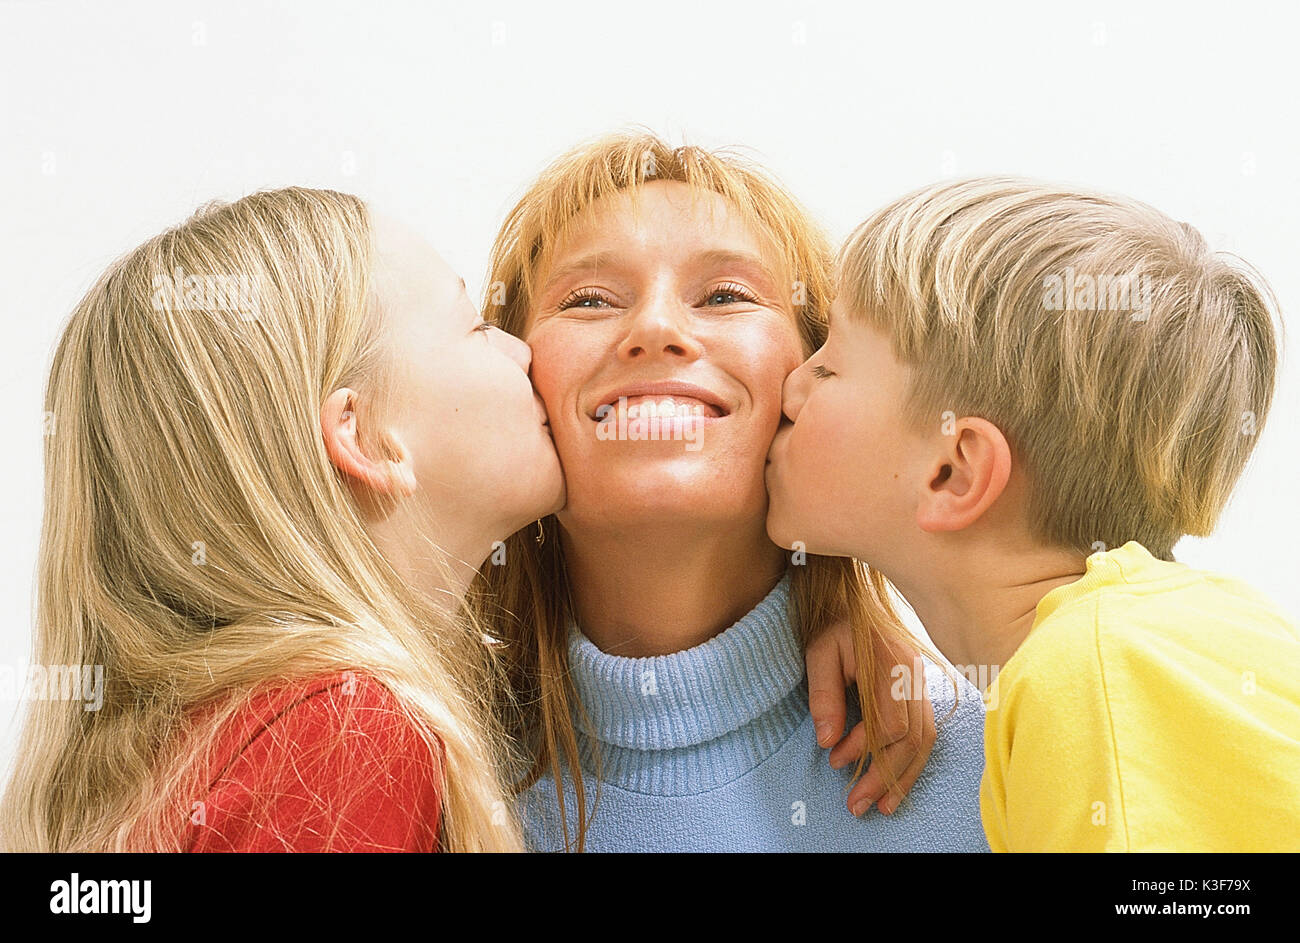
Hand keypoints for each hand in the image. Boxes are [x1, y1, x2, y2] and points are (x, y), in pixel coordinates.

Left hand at [805, 622, 935, 815]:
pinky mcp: (919, 693)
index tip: (834, 760)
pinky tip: (896, 785)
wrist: (852, 600)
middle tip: (856, 805)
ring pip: (925, 741)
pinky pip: (924, 733)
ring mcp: (922, 684)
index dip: (863, 748)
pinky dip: (911, 763)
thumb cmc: (832, 626)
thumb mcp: (818, 652)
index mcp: (892, 662)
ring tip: (881, 808)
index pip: (890, 722)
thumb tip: (826, 741)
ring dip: (902, 778)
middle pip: (912, 738)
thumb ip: (823, 694)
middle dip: (884, 777)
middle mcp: (914, 675)